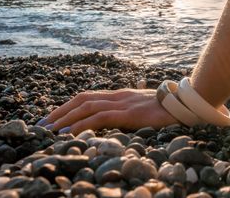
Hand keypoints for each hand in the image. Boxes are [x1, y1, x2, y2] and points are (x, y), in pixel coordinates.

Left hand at [39, 89, 177, 134]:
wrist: (186, 102)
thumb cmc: (169, 109)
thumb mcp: (147, 110)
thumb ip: (133, 112)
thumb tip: (125, 120)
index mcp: (122, 95)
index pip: (89, 97)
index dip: (69, 106)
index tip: (54, 118)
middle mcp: (119, 96)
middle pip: (82, 99)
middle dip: (60, 111)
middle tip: (42, 125)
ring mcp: (123, 103)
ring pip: (86, 106)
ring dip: (65, 118)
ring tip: (50, 130)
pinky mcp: (129, 113)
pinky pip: (100, 118)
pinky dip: (82, 125)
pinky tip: (71, 133)